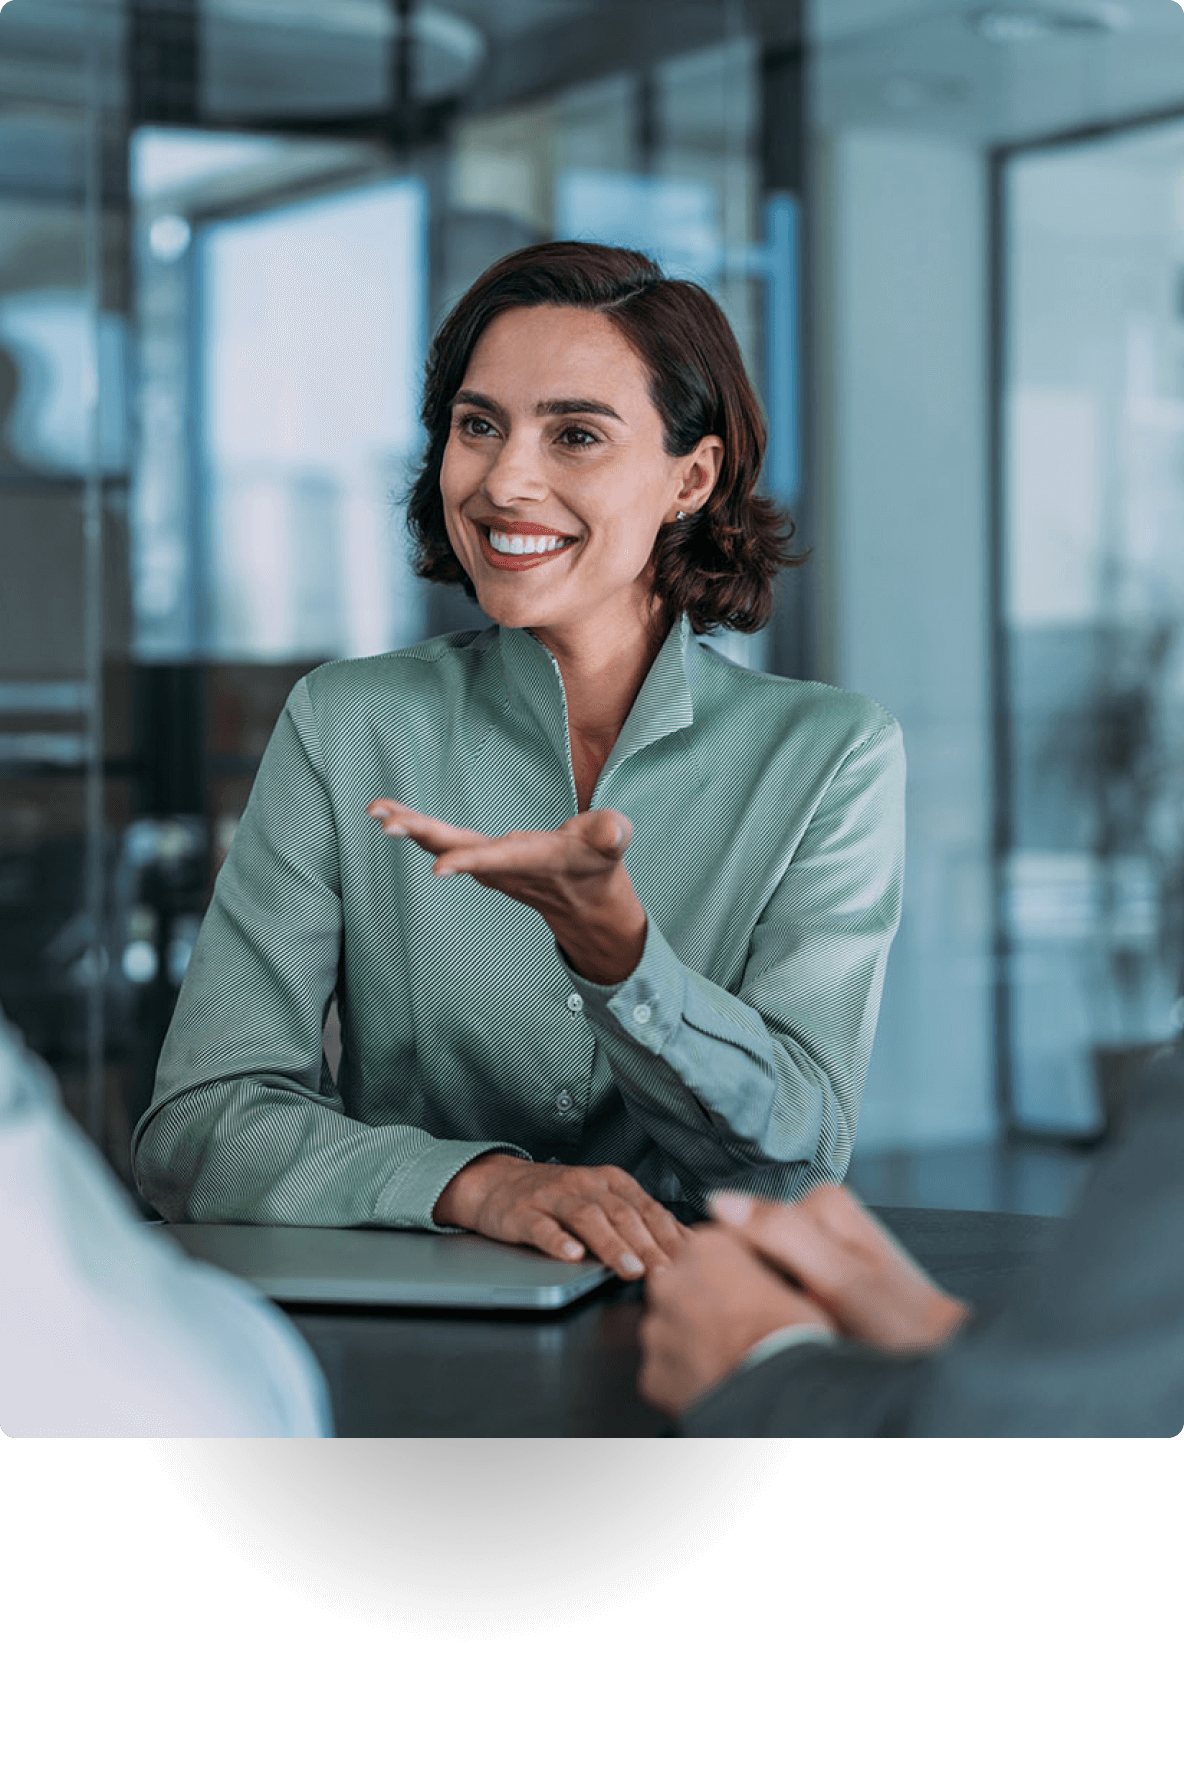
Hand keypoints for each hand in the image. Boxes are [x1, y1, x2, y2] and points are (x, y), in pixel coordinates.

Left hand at [366, 800, 646, 984]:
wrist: (584, 900)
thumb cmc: (598, 863)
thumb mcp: (612, 846)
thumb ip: (610, 835)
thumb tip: (612, 829)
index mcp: (533, 859)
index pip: (498, 859)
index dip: (470, 862)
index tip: (439, 870)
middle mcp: (501, 864)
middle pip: (455, 848)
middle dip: (421, 835)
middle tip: (384, 824)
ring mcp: (486, 862)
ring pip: (441, 843)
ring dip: (408, 827)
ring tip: (375, 810)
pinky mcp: (479, 855)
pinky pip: (440, 839)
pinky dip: (414, 826)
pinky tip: (388, 815)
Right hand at [432, 1151, 691, 1280]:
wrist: (495, 1183)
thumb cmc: (557, 1199)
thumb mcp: (601, 1201)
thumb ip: (636, 1221)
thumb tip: (683, 1250)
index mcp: (612, 1182)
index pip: (650, 1210)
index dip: (673, 1238)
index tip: (695, 1265)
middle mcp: (587, 1185)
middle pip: (624, 1215)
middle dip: (650, 1248)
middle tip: (670, 1277)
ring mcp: (554, 1197)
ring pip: (589, 1219)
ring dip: (613, 1245)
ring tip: (630, 1270)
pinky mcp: (523, 1212)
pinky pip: (542, 1226)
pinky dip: (558, 1241)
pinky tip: (572, 1256)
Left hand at [638, 1225, 837, 1416]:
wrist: (782, 1396)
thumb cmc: (794, 1336)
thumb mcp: (795, 1278)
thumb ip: (762, 1264)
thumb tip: (760, 1270)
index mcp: (707, 1248)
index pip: (706, 1249)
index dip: (728, 1272)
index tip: (746, 1291)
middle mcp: (672, 1283)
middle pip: (678, 1285)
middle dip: (698, 1301)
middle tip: (735, 1326)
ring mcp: (657, 1330)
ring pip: (668, 1329)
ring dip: (690, 1340)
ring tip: (728, 1358)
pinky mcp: (652, 1374)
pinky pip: (665, 1371)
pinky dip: (684, 1377)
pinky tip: (715, 1382)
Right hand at [707, 1183, 972, 1352]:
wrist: (933, 1352)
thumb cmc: (897, 1322)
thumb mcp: (838, 1278)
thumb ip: (783, 1233)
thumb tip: (720, 1201)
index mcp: (821, 1199)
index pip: (741, 1222)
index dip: (742, 1266)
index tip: (768, 1298)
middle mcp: (819, 1212)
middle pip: (752, 1244)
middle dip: (760, 1282)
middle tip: (794, 1313)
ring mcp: (820, 1239)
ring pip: (762, 1266)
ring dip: (772, 1296)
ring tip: (804, 1319)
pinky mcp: (820, 1266)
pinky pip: (779, 1281)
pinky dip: (784, 1304)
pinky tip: (805, 1322)